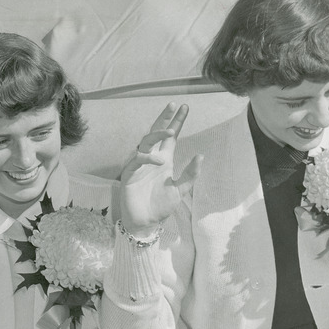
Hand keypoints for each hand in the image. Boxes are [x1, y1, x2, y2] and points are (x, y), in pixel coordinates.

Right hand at [119, 103, 201, 236]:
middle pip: (157, 133)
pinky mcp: (129, 174)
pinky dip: (146, 158)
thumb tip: (200, 155)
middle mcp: (151, 158)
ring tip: (171, 132)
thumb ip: (190, 174)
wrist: (145, 223)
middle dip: (165, 118)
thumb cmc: (161, 206)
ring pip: (146, 142)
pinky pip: (136, 160)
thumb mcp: (180, 190)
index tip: (184, 107)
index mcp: (164, 159)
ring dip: (157, 134)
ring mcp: (139, 165)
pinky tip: (157, 160)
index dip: (177, 122)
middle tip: (173, 105)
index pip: (171, 137)